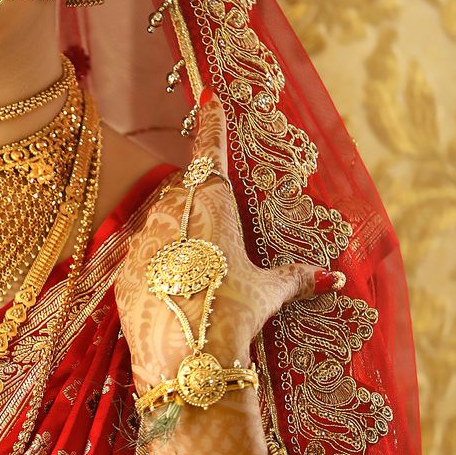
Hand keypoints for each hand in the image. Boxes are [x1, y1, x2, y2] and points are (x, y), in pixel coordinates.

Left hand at [114, 89, 339, 398]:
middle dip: (196, 198)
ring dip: (174, 234)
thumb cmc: (233, 314)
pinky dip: (154, 266)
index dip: (211, 124)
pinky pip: (139, 257)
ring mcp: (143, 241)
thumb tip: (332, 279)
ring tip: (195, 270)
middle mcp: (172, 212)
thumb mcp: (269, 293)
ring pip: (158, 222)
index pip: (209, 153)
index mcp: (212, 204)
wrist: (187, 357)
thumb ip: (296, 278)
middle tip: (213, 224)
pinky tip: (170, 291)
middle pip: (183, 190)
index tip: (208, 97)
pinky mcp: (123, 271)